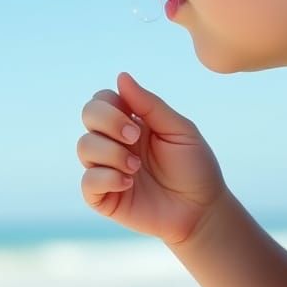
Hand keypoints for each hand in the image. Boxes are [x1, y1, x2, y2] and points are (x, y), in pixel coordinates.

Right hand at [77, 71, 225, 245]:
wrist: (202, 210)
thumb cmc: (194, 167)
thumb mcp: (178, 129)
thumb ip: (149, 104)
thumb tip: (121, 76)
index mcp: (130, 123)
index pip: (102, 100)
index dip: (112, 104)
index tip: (136, 119)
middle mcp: (113, 143)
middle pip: (88, 115)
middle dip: (109, 122)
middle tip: (135, 137)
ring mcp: (106, 169)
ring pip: (84, 147)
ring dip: (111, 152)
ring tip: (136, 167)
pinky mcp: (104, 197)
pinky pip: (87, 181)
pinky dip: (105, 178)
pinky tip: (128, 183)